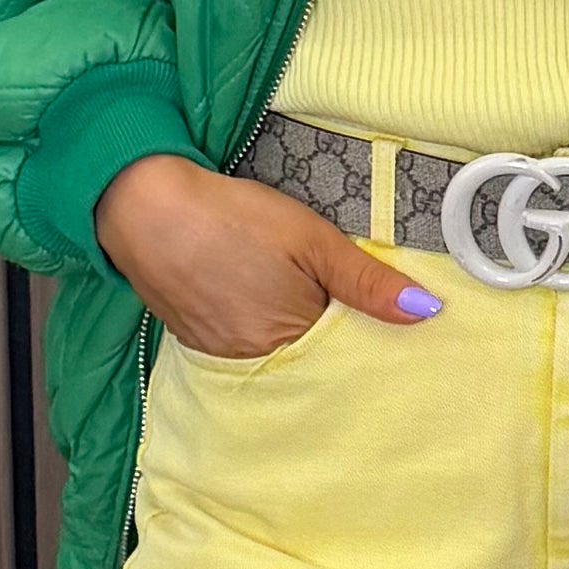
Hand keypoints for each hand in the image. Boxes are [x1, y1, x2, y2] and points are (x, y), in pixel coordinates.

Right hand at [93, 152, 437, 352]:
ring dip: (293, 339)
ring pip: (276, 356)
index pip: (344, 358)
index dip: (366, 341)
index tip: (386, 329)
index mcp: (290, 340)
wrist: (143, 206)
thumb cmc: (232, 217)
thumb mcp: (312, 239)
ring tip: (302, 304)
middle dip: (331, 344)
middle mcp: (255, 361)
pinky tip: (262, 302)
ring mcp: (221, 354)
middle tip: (344, 310)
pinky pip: (242, 348)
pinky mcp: (194, 341)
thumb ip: (367, 281)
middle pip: (309, 363)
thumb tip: (425, 313)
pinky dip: (258, 332)